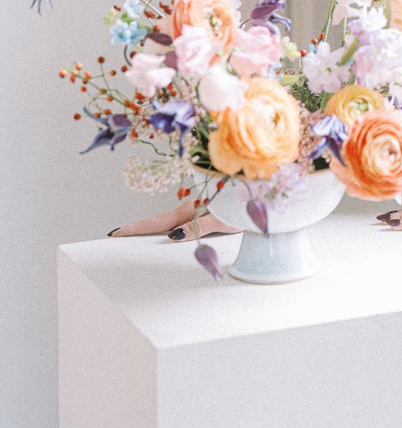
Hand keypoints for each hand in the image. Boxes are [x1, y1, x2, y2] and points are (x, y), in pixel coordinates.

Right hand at [107, 200, 240, 242]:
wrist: (262, 193)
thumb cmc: (243, 207)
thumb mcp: (220, 220)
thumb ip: (196, 227)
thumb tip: (172, 235)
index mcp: (189, 211)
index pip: (155, 223)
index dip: (134, 228)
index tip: (114, 232)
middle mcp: (189, 209)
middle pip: (157, 221)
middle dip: (137, 228)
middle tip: (115, 234)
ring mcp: (196, 209)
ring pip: (169, 220)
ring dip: (151, 227)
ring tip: (133, 234)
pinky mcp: (205, 211)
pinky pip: (181, 221)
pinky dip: (167, 226)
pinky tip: (166, 232)